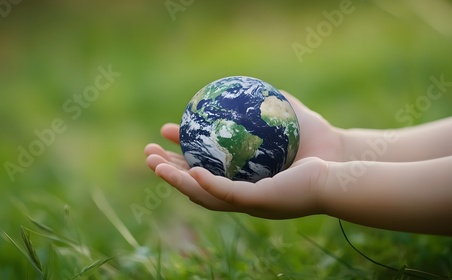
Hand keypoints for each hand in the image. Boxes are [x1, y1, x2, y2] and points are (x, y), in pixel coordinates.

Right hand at [144, 90, 334, 218]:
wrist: (339, 161)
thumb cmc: (318, 140)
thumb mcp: (289, 114)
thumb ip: (271, 101)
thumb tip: (250, 85)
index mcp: (241, 172)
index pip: (203, 163)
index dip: (181, 151)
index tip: (165, 132)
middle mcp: (240, 189)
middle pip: (195, 181)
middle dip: (168, 168)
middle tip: (147, 153)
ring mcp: (247, 198)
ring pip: (202, 192)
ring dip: (177, 179)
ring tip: (155, 163)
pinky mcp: (257, 202)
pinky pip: (226, 195)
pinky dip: (207, 185)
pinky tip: (191, 172)